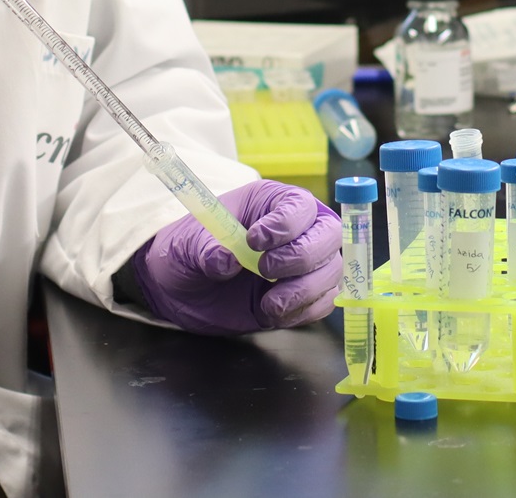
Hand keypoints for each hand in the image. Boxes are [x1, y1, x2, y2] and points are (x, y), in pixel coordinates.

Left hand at [129, 180, 339, 335]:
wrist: (183, 289)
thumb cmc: (189, 251)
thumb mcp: (187, 244)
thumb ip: (206, 249)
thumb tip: (226, 261)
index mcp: (271, 202)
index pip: (300, 205)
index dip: (285, 224)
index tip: (254, 241)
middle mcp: (297, 229)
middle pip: (329, 235)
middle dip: (302, 257)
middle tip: (265, 269)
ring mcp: (303, 263)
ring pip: (331, 272)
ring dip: (303, 290)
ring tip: (268, 304)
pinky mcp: (303, 295)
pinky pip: (323, 302)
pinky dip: (303, 311)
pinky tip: (273, 313)